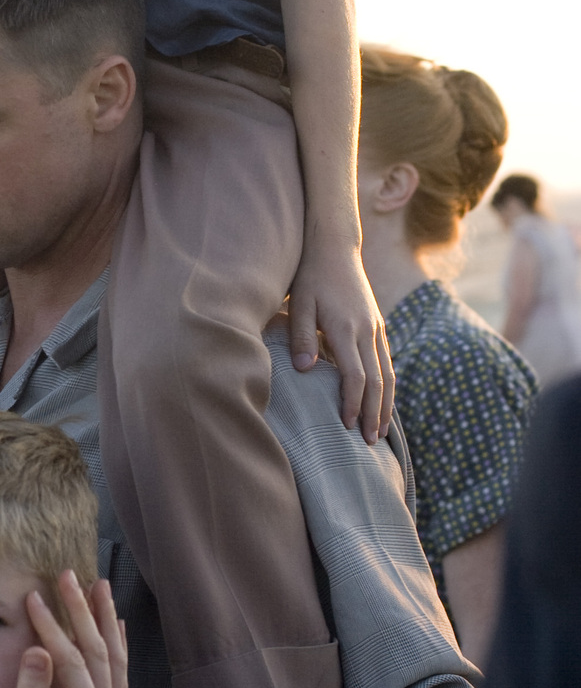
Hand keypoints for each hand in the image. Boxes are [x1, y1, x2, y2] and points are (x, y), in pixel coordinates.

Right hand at [0, 574, 124, 687]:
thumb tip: (39, 647)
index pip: (74, 661)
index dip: (53, 627)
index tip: (33, 597)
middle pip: (100, 653)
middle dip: (83, 611)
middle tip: (68, 575)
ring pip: (114, 660)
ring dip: (106, 621)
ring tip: (99, 586)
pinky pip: (115, 675)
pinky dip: (116, 645)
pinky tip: (116, 624)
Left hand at [288, 239, 393, 441]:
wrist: (334, 245)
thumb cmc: (311, 274)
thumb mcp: (300, 303)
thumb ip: (302, 336)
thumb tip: (303, 368)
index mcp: (347, 328)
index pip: (356, 375)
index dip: (354, 403)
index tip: (348, 425)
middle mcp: (367, 331)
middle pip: (378, 380)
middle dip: (376, 413)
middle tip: (371, 442)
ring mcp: (376, 327)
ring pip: (388, 372)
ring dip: (386, 403)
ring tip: (382, 430)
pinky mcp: (377, 324)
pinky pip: (387, 360)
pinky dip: (388, 384)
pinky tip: (383, 399)